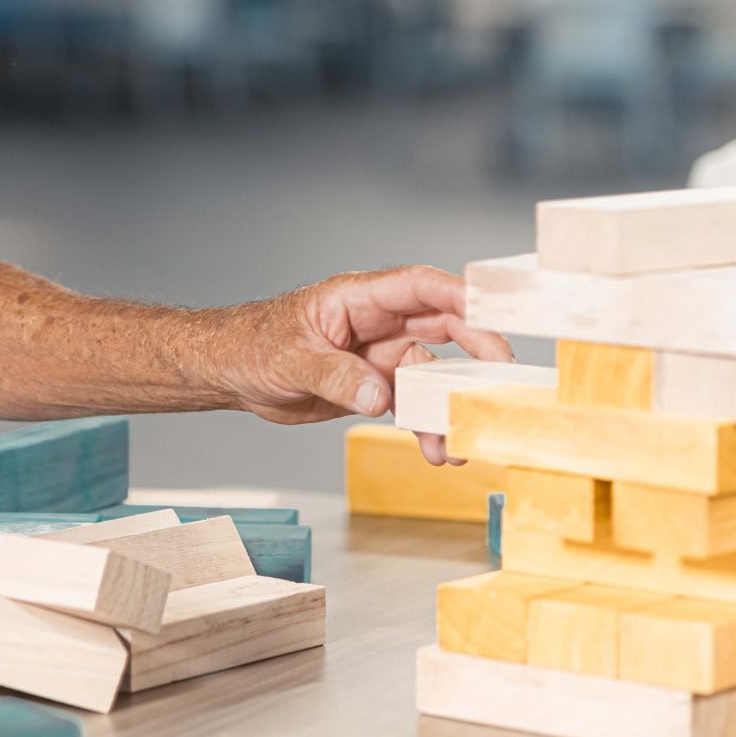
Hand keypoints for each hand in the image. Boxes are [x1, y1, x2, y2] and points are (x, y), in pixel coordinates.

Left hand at [213, 265, 514, 444]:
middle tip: (501, 380)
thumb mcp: (292, 359)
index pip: (421, 287)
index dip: (461, 295)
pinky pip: (413, 404)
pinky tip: (436, 449)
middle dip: (478, 352)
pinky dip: (427, 425)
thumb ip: (336, 377)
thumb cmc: (254, 344)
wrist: (233, 373)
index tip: (493, 313)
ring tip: (457, 440)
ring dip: (450, 404)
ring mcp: (380, 355)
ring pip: (433, 375)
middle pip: (444, 327)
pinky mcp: (375, 386)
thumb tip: (379, 396)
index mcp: (360, 298)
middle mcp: (379, 324)